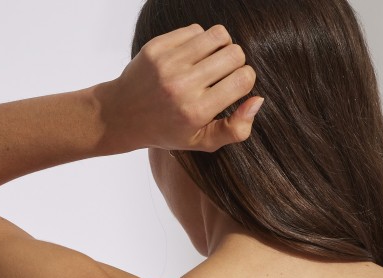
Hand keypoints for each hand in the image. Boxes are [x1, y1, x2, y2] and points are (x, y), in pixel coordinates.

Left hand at [95, 23, 263, 155]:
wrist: (123, 115)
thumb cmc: (169, 131)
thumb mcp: (203, 142)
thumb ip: (236, 129)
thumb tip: (258, 100)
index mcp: (197, 111)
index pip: (243, 79)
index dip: (246, 82)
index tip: (236, 89)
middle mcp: (183, 85)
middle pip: (235, 54)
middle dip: (237, 63)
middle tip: (224, 76)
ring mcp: (168, 63)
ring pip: (219, 35)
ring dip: (222, 47)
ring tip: (213, 62)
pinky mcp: (157, 46)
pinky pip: (196, 30)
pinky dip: (201, 41)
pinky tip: (193, 57)